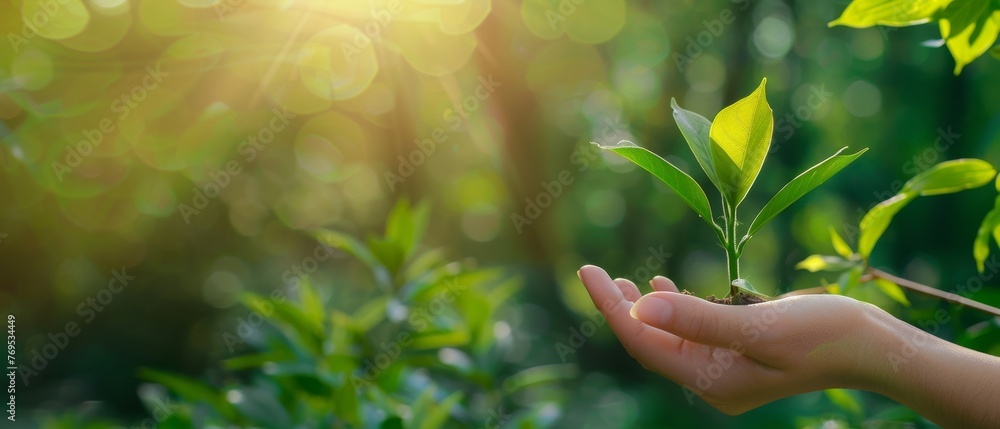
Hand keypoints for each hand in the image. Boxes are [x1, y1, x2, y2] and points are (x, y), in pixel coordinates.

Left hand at [577, 265, 882, 414]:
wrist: (872, 346)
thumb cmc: (821, 335)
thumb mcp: (758, 327)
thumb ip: (697, 319)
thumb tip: (639, 308)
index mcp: (711, 381)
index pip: (643, 343)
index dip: (611, 307)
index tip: (587, 270)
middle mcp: (712, 380)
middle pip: (650, 341)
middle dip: (619, 307)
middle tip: (592, 270)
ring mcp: (724, 368)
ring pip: (668, 336)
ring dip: (643, 308)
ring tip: (619, 279)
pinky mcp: (737, 351)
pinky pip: (692, 331)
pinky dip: (676, 308)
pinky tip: (663, 287)